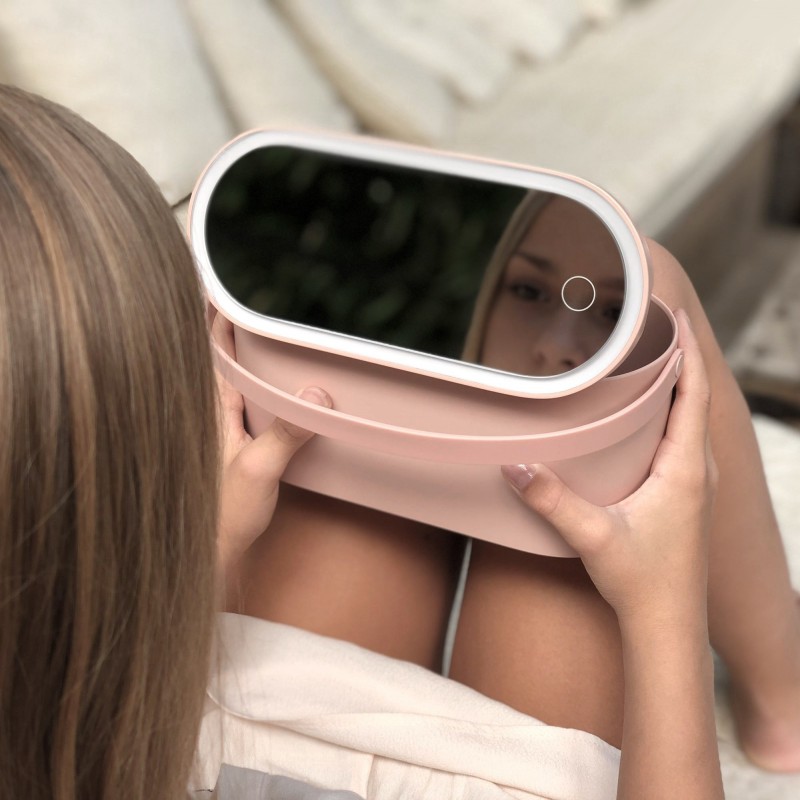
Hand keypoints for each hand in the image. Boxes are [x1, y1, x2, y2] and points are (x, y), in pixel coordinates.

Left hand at [212, 314, 330, 568]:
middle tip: (251, 294)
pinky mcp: (242, 444)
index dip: (215, 316)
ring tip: (265, 325)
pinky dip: (262, 382)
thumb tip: (317, 395)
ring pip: (236, 378)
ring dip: (246, 352)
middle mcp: (216, 413)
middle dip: (232, 324)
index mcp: (212, 409)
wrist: (213, 552)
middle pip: (222, 356)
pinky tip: (280, 380)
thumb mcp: (257, 469)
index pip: (211, 350)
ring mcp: (228, 428)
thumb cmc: (221, 514)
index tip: (223, 285)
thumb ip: (285, 432)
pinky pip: (252, 401)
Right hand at [502, 309, 716, 627]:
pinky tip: (645, 418)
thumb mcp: (593, 537)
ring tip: (649, 360)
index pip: (694, 395)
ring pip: (690, 421)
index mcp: (685, 470)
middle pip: (695, 399)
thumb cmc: (643, 583)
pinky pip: (682, 441)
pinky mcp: (684, 498)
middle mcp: (697, 472)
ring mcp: (694, 485)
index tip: (675, 315)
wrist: (669, 627)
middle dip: (679, 358)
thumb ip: (552, 500)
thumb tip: (513, 465)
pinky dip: (670, 414)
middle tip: (651, 326)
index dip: (687, 351)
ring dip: (677, 386)